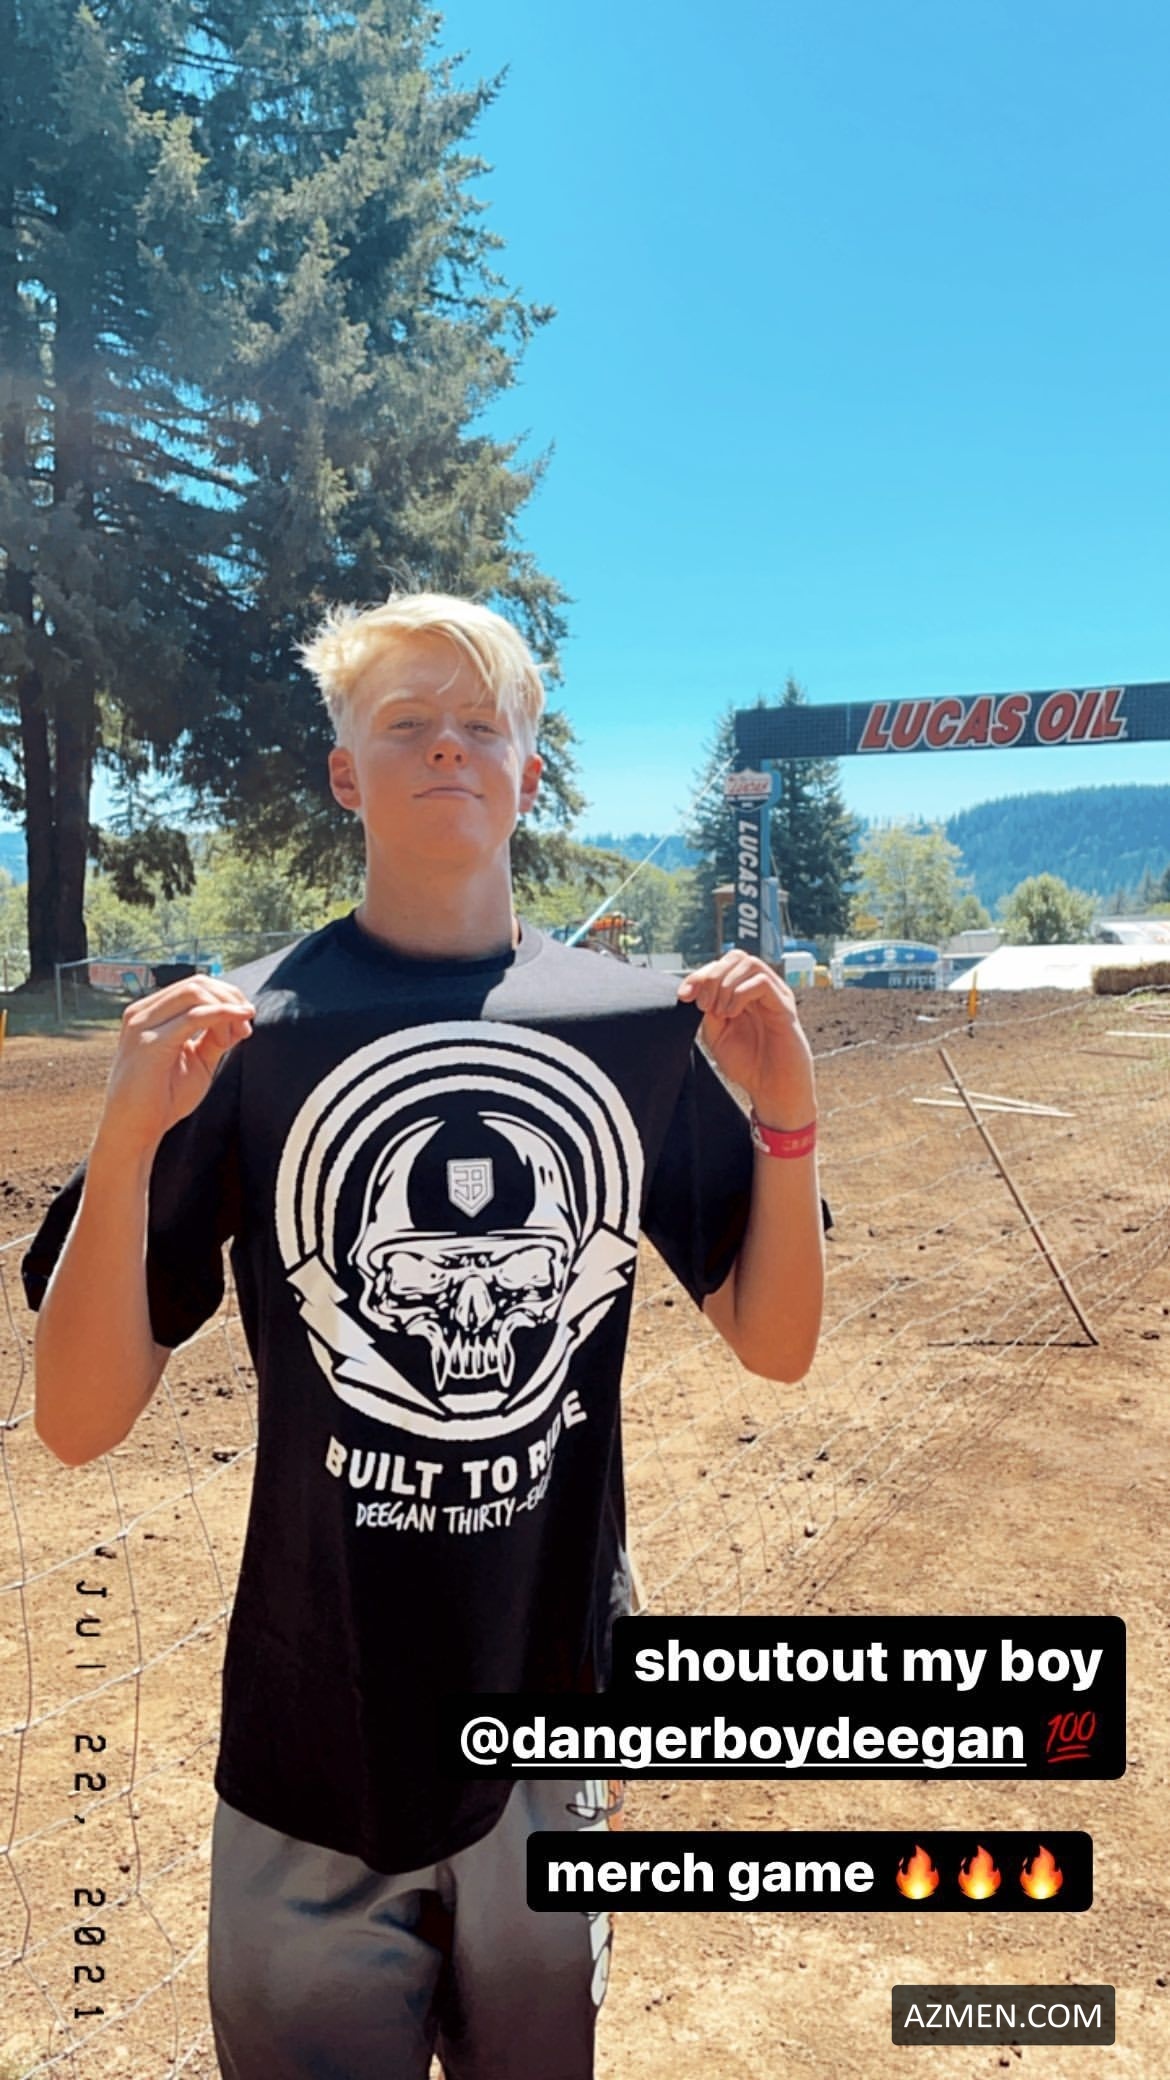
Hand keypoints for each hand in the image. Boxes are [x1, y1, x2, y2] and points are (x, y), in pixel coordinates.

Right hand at [96, 976, 254, 1159]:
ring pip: (196, 993)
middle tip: (248, 1022)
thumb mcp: (197, 1060)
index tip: (246, 1019)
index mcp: (150, 1014)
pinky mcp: (150, 1042)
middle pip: (196, 983)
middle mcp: (142, 1013)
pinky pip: (194, 1017)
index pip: (193, 986)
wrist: (134, 1130)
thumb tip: (240, 1016)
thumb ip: (214, 1036)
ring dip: (226, 1009)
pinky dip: (222, 1016)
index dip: (226, 996)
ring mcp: (142, 1025)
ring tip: (240, 1035)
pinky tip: (240, 1026)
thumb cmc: (163, 1099)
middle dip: (230, 997)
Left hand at [678, 953, 815, 1127]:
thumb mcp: (717, 1035)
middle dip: (711, 975)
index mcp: (744, 993)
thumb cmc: (749, 1064)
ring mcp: (774, 995)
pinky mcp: (784, 1006)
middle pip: (736, 956)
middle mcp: (760, 990)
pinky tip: (731, 1014)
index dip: (699, 975)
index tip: (684, 996)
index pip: (722, 966)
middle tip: (703, 1004)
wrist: (772, 1089)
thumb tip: (697, 990)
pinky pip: (762, 982)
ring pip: (749, 963)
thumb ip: (708, 1010)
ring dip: (725, 984)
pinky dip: (740, 993)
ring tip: (719, 1011)